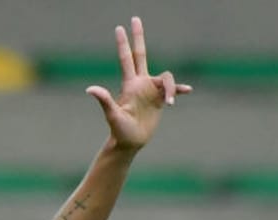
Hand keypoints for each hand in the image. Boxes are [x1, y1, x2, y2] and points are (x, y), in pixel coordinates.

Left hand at [86, 17, 192, 152]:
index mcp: (129, 84)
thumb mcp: (113, 115)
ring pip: (165, 77)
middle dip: (139, 37)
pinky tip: (187, 91)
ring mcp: (150, 91)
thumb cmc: (119, 131)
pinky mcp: (159, 100)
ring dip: (171, 88)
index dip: (124, 43)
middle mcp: (140, 83)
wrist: (129, 143)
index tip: (120, 27)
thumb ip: (105, 100)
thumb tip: (90, 89)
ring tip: (169, 103)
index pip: (126, 58)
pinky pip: (173, 90)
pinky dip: (179, 90)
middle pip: (141, 54)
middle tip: (136, 18)